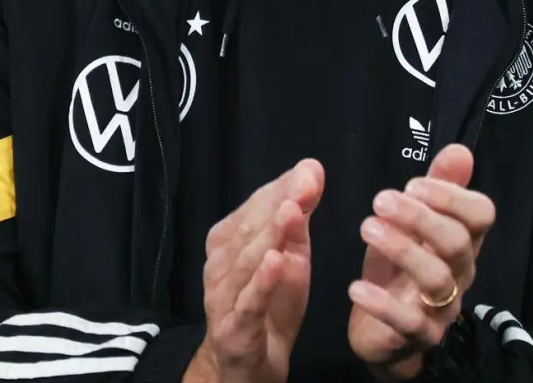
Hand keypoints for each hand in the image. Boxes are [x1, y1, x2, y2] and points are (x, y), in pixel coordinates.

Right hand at [186, 159, 324, 382]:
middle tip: (307, 183)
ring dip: (268, 235)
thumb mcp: (292, 254)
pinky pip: (248, 303)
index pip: (255, 207)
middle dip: (278, 204)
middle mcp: (220, 265)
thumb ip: (299, 215)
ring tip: (291, 212)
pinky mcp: (234, 328)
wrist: (252, 364)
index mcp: (229, 241)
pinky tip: (277, 261)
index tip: (311, 171)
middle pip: (249, 230)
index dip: (283, 188)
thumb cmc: (271, 301)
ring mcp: (223, 297)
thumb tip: (311, 170)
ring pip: (246, 262)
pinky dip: (261, 282)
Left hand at [347, 144, 496, 381]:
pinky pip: (407, 322)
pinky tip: (355, 286)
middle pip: (458, 243)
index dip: (451, 196)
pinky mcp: (418, 336)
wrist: (387, 335)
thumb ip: (437, 188)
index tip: (412, 184)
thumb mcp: (415, 226)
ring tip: (366, 228)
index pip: (480, 215)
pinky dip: (381, 303)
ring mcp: (442, 307)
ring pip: (436, 279)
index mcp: (463, 242)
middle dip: (421, 218)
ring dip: (402, 250)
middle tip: (380, 200)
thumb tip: (460, 151)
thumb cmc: (401, 271)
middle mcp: (460, 274)